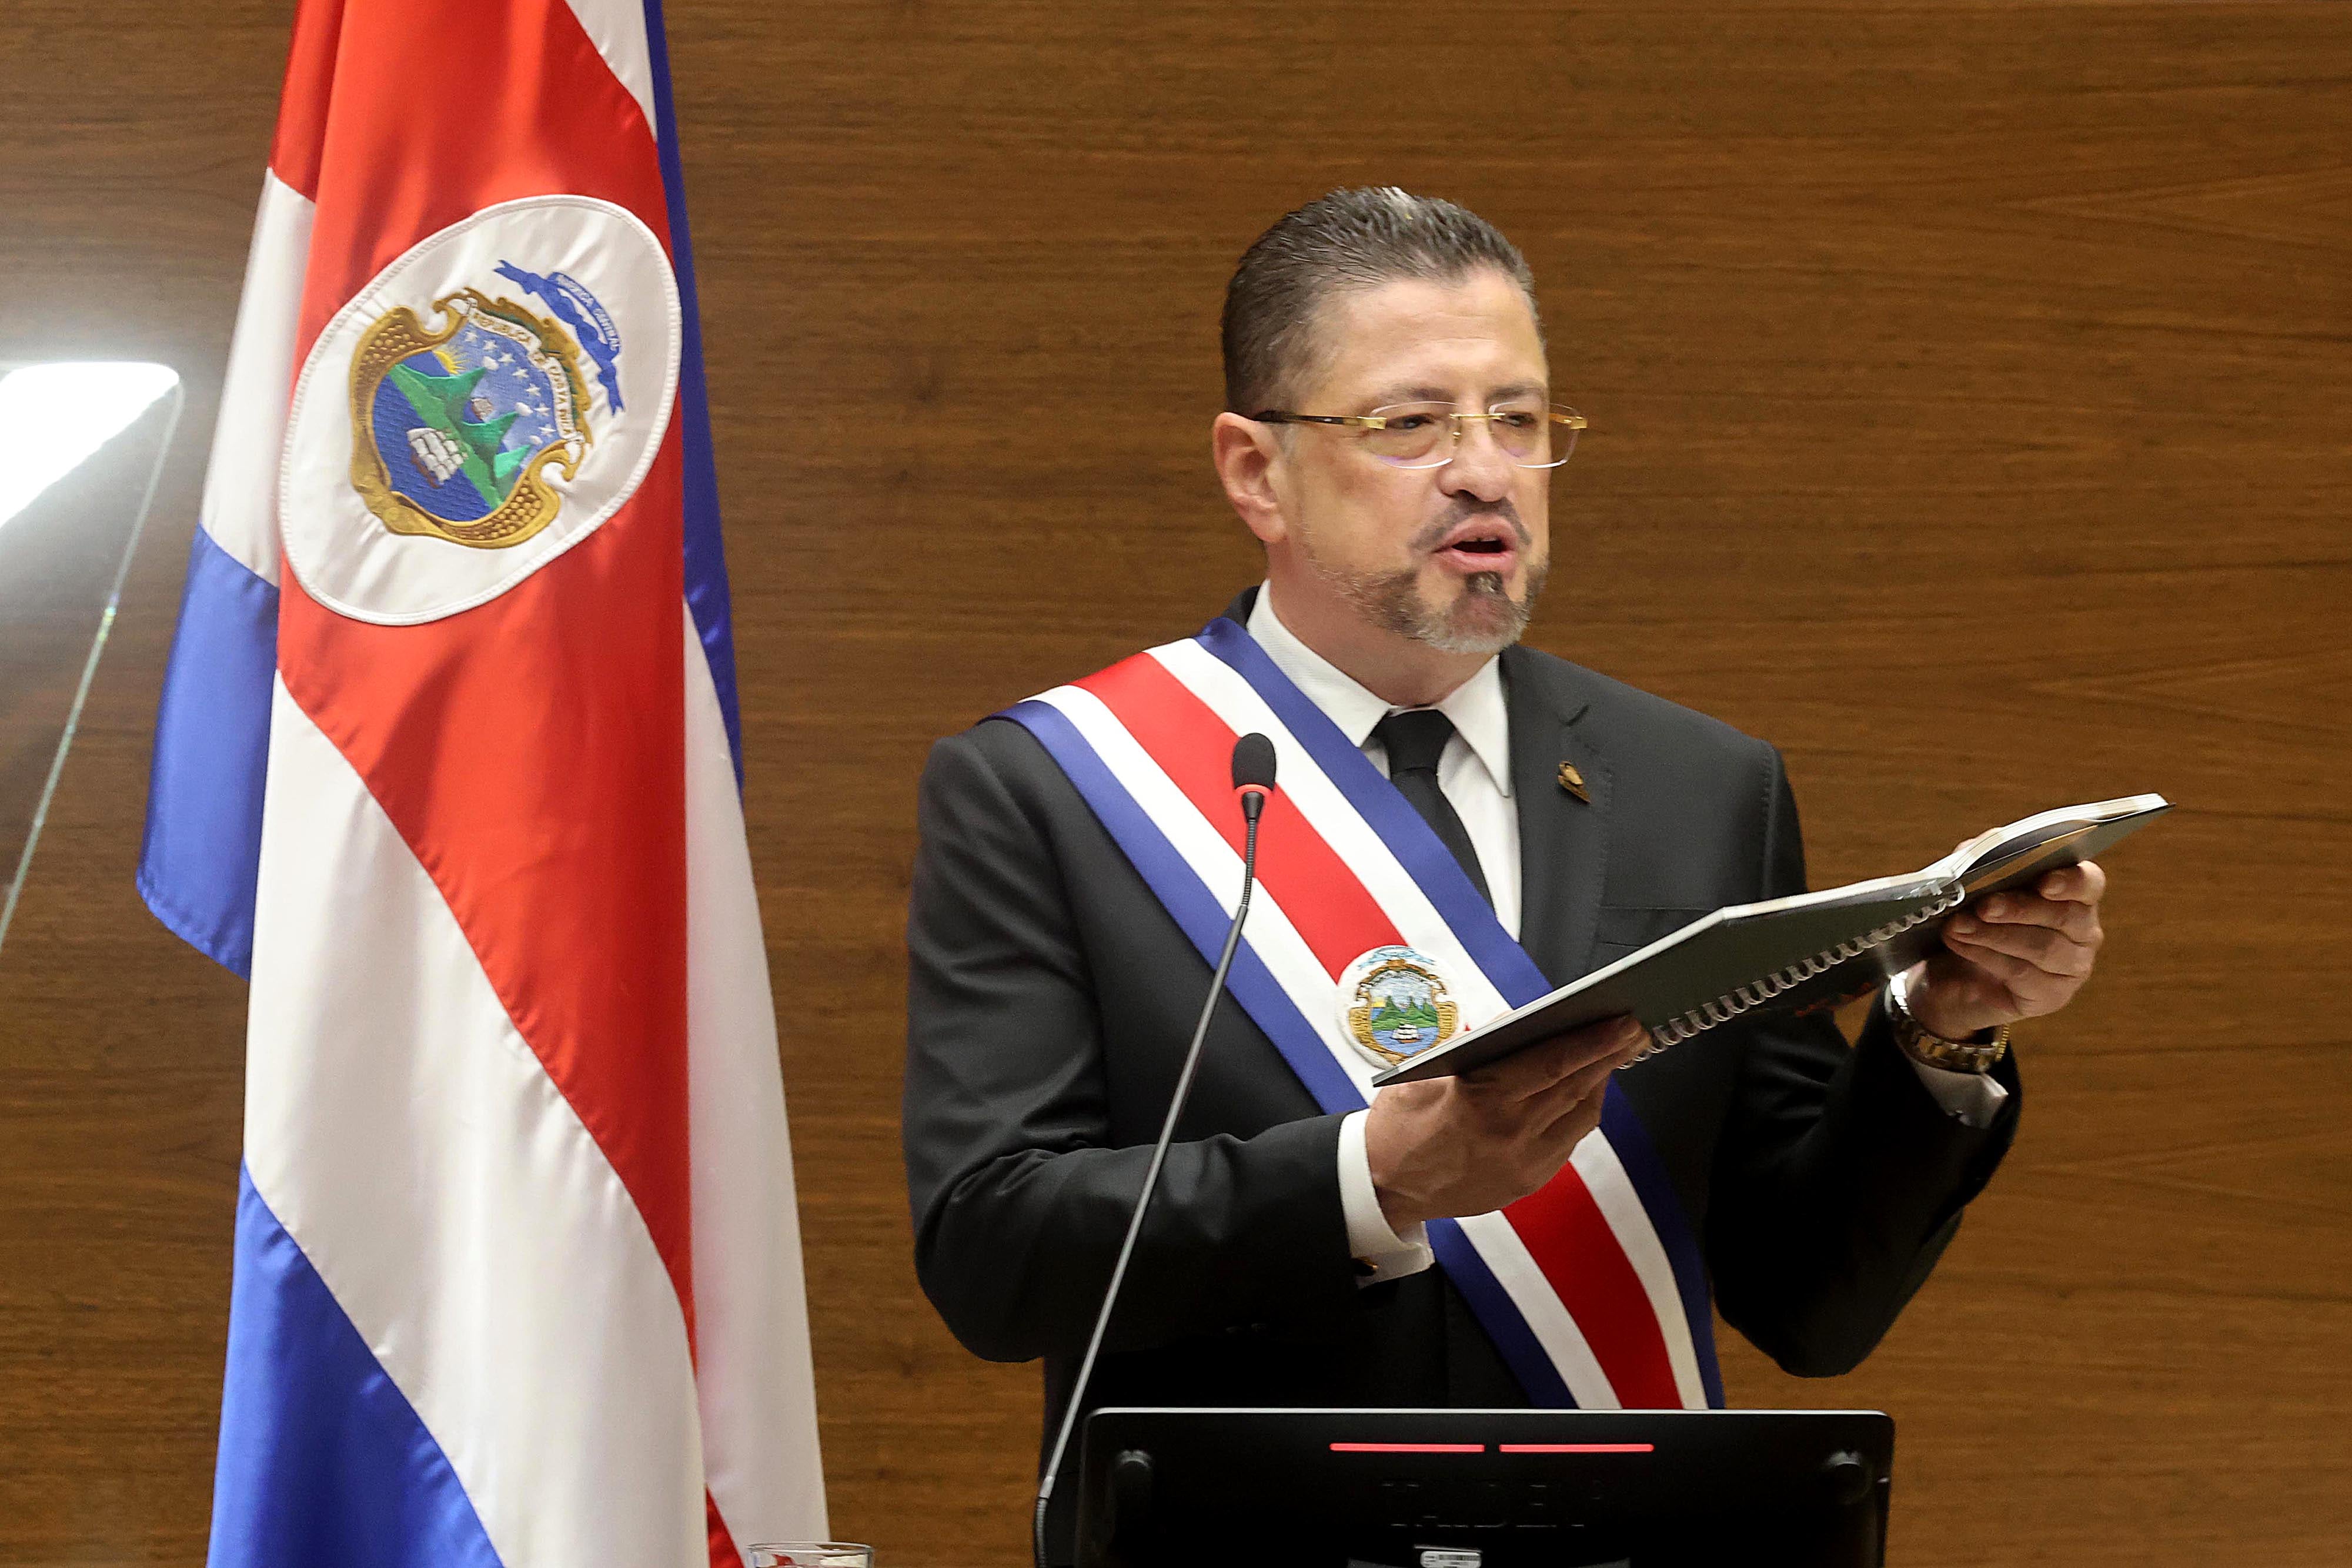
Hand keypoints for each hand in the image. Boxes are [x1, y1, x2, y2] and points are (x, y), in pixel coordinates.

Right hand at [1364, 1014, 1646, 1230]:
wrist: (1385, 1186)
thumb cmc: (1401, 1123)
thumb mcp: (1426, 1072)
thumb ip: (1478, 1046)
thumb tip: (1523, 1021)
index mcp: (1480, 1100)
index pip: (1551, 1063)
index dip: (1592, 1041)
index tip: (1622, 1022)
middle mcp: (1508, 1134)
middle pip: (1575, 1087)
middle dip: (1610, 1056)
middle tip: (1633, 1030)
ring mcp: (1522, 1163)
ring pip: (1580, 1116)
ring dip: (1599, 1083)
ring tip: (1611, 1056)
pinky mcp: (1528, 1181)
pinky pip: (1568, 1141)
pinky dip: (1580, 1112)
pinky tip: (1583, 1091)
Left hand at [1906, 861, 2107, 1038]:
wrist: (1956, 974)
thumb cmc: (1977, 919)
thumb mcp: (1976, 886)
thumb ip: (1982, 861)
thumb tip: (1977, 847)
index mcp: (2074, 893)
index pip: (2090, 882)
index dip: (2071, 881)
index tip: (2044, 882)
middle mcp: (2083, 929)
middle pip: (2066, 916)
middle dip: (2019, 909)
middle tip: (1983, 906)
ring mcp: (2072, 965)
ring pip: (2043, 948)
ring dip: (1995, 935)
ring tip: (1957, 927)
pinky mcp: (2052, 995)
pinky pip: (2023, 974)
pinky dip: (1986, 956)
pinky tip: (1960, 945)